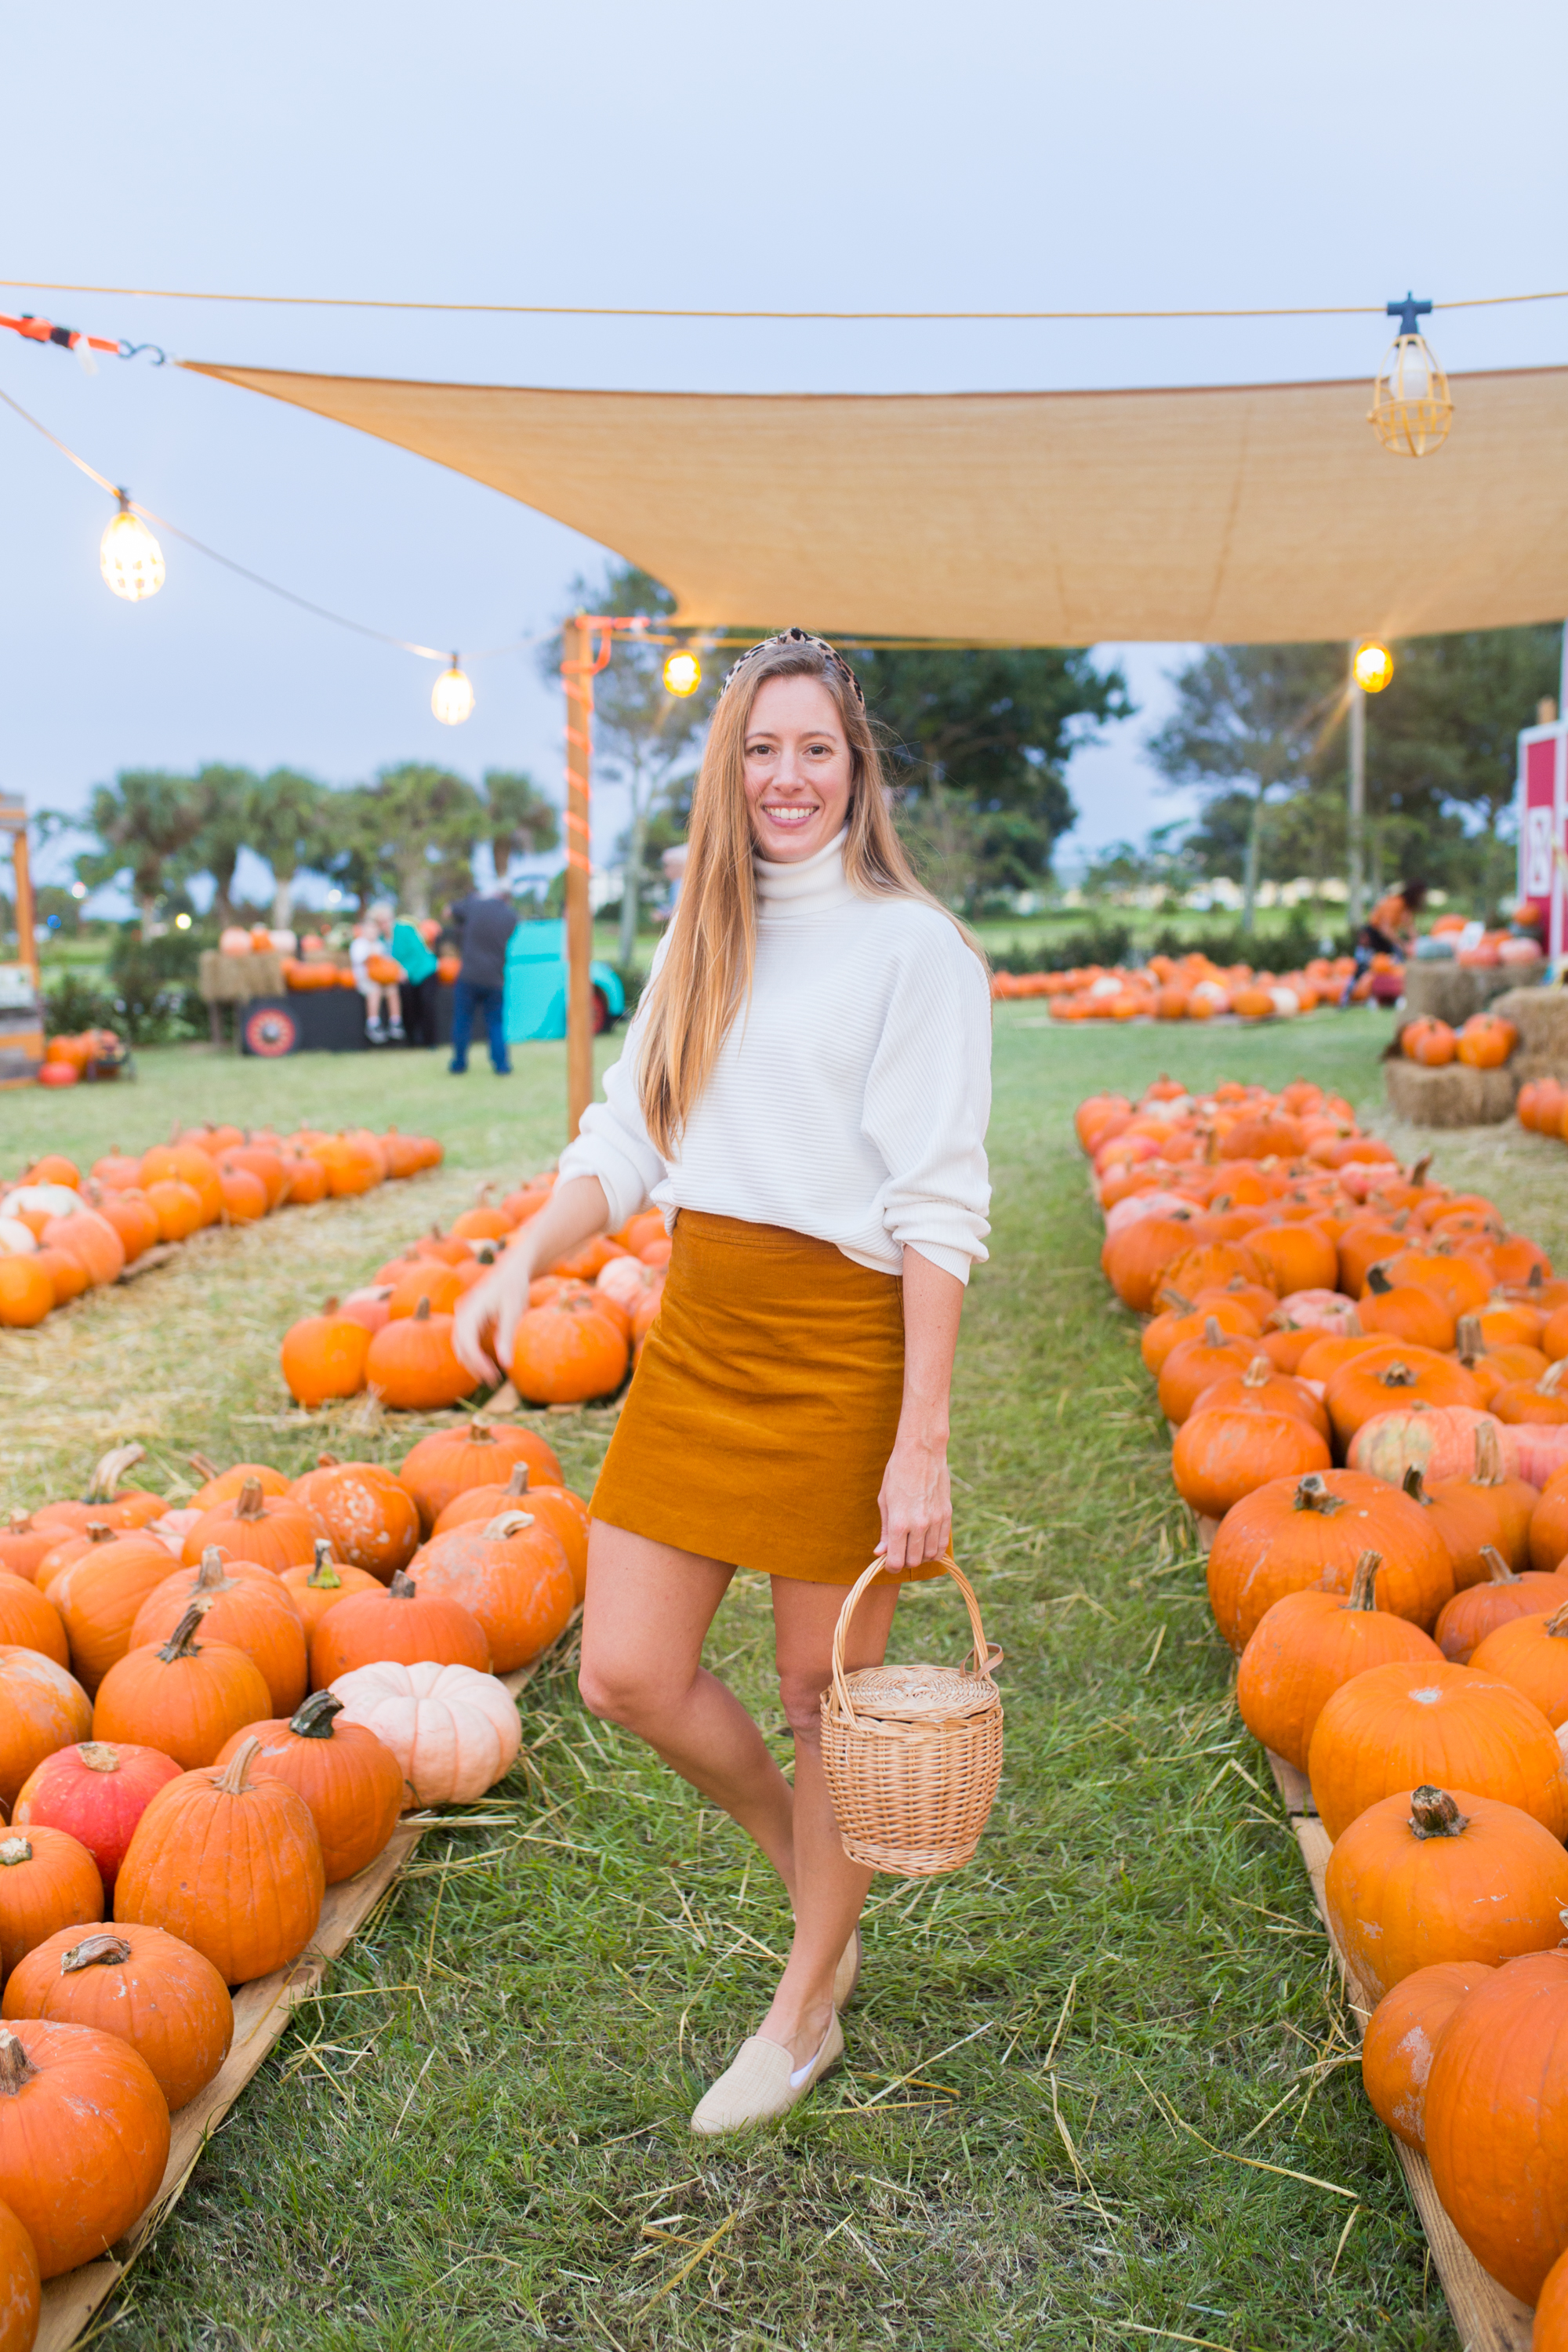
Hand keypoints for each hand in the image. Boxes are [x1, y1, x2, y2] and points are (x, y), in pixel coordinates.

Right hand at [453, 1245, 535, 1385]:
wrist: (511, 1270)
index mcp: (471, 1311)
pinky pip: (466, 1342)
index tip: (493, 1376)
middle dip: (475, 1367)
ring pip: (461, 1347)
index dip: (478, 1363)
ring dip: (473, 1363)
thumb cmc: (514, 1288)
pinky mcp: (469, 1321)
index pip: (468, 1344)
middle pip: (461, 1348)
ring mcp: (464, 1318)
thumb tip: (506, 1365)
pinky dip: (474, 1355)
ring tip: (492, 1377)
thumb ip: (507, 1337)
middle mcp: (462, 1315)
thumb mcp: (514, 1311)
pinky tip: (489, 1365)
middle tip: (494, 1382)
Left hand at [876, 1424, 951, 1572]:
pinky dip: (935, 1550)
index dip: (890, 1566)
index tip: (888, 1563)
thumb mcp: (884, 1501)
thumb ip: (885, 1530)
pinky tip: (927, 1545)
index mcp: (898, 1523)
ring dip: (920, 1557)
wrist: (922, 1452)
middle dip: (904, 1562)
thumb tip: (880, 1553)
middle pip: (913, 1561)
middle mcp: (918, 1525)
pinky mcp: (947, 1515)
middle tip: (899, 1554)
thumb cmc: (897, 1473)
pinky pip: (943, 1544)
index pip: (896, 1560)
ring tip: (912, 1547)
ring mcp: (935, 1521)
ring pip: (930, 1556)